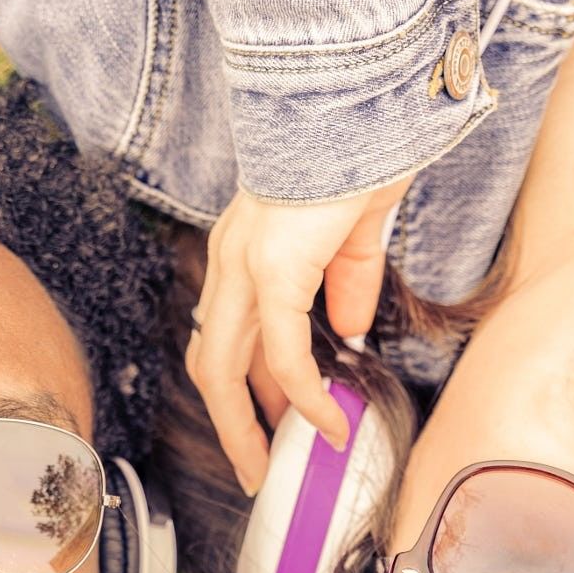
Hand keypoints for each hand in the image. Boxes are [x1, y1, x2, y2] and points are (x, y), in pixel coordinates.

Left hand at [187, 176, 412, 492]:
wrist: (363, 103)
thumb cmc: (359, 151)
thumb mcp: (353, 230)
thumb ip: (347, 278)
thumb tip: (351, 327)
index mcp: (243, 249)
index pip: (227, 333)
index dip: (246, 386)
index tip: (272, 424)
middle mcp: (231, 260)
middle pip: (210, 362)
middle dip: (231, 425)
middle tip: (255, 470)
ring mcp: (245, 265)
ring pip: (226, 369)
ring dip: (247, 428)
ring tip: (271, 468)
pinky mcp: (275, 269)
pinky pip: (283, 352)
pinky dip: (302, 395)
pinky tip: (324, 422)